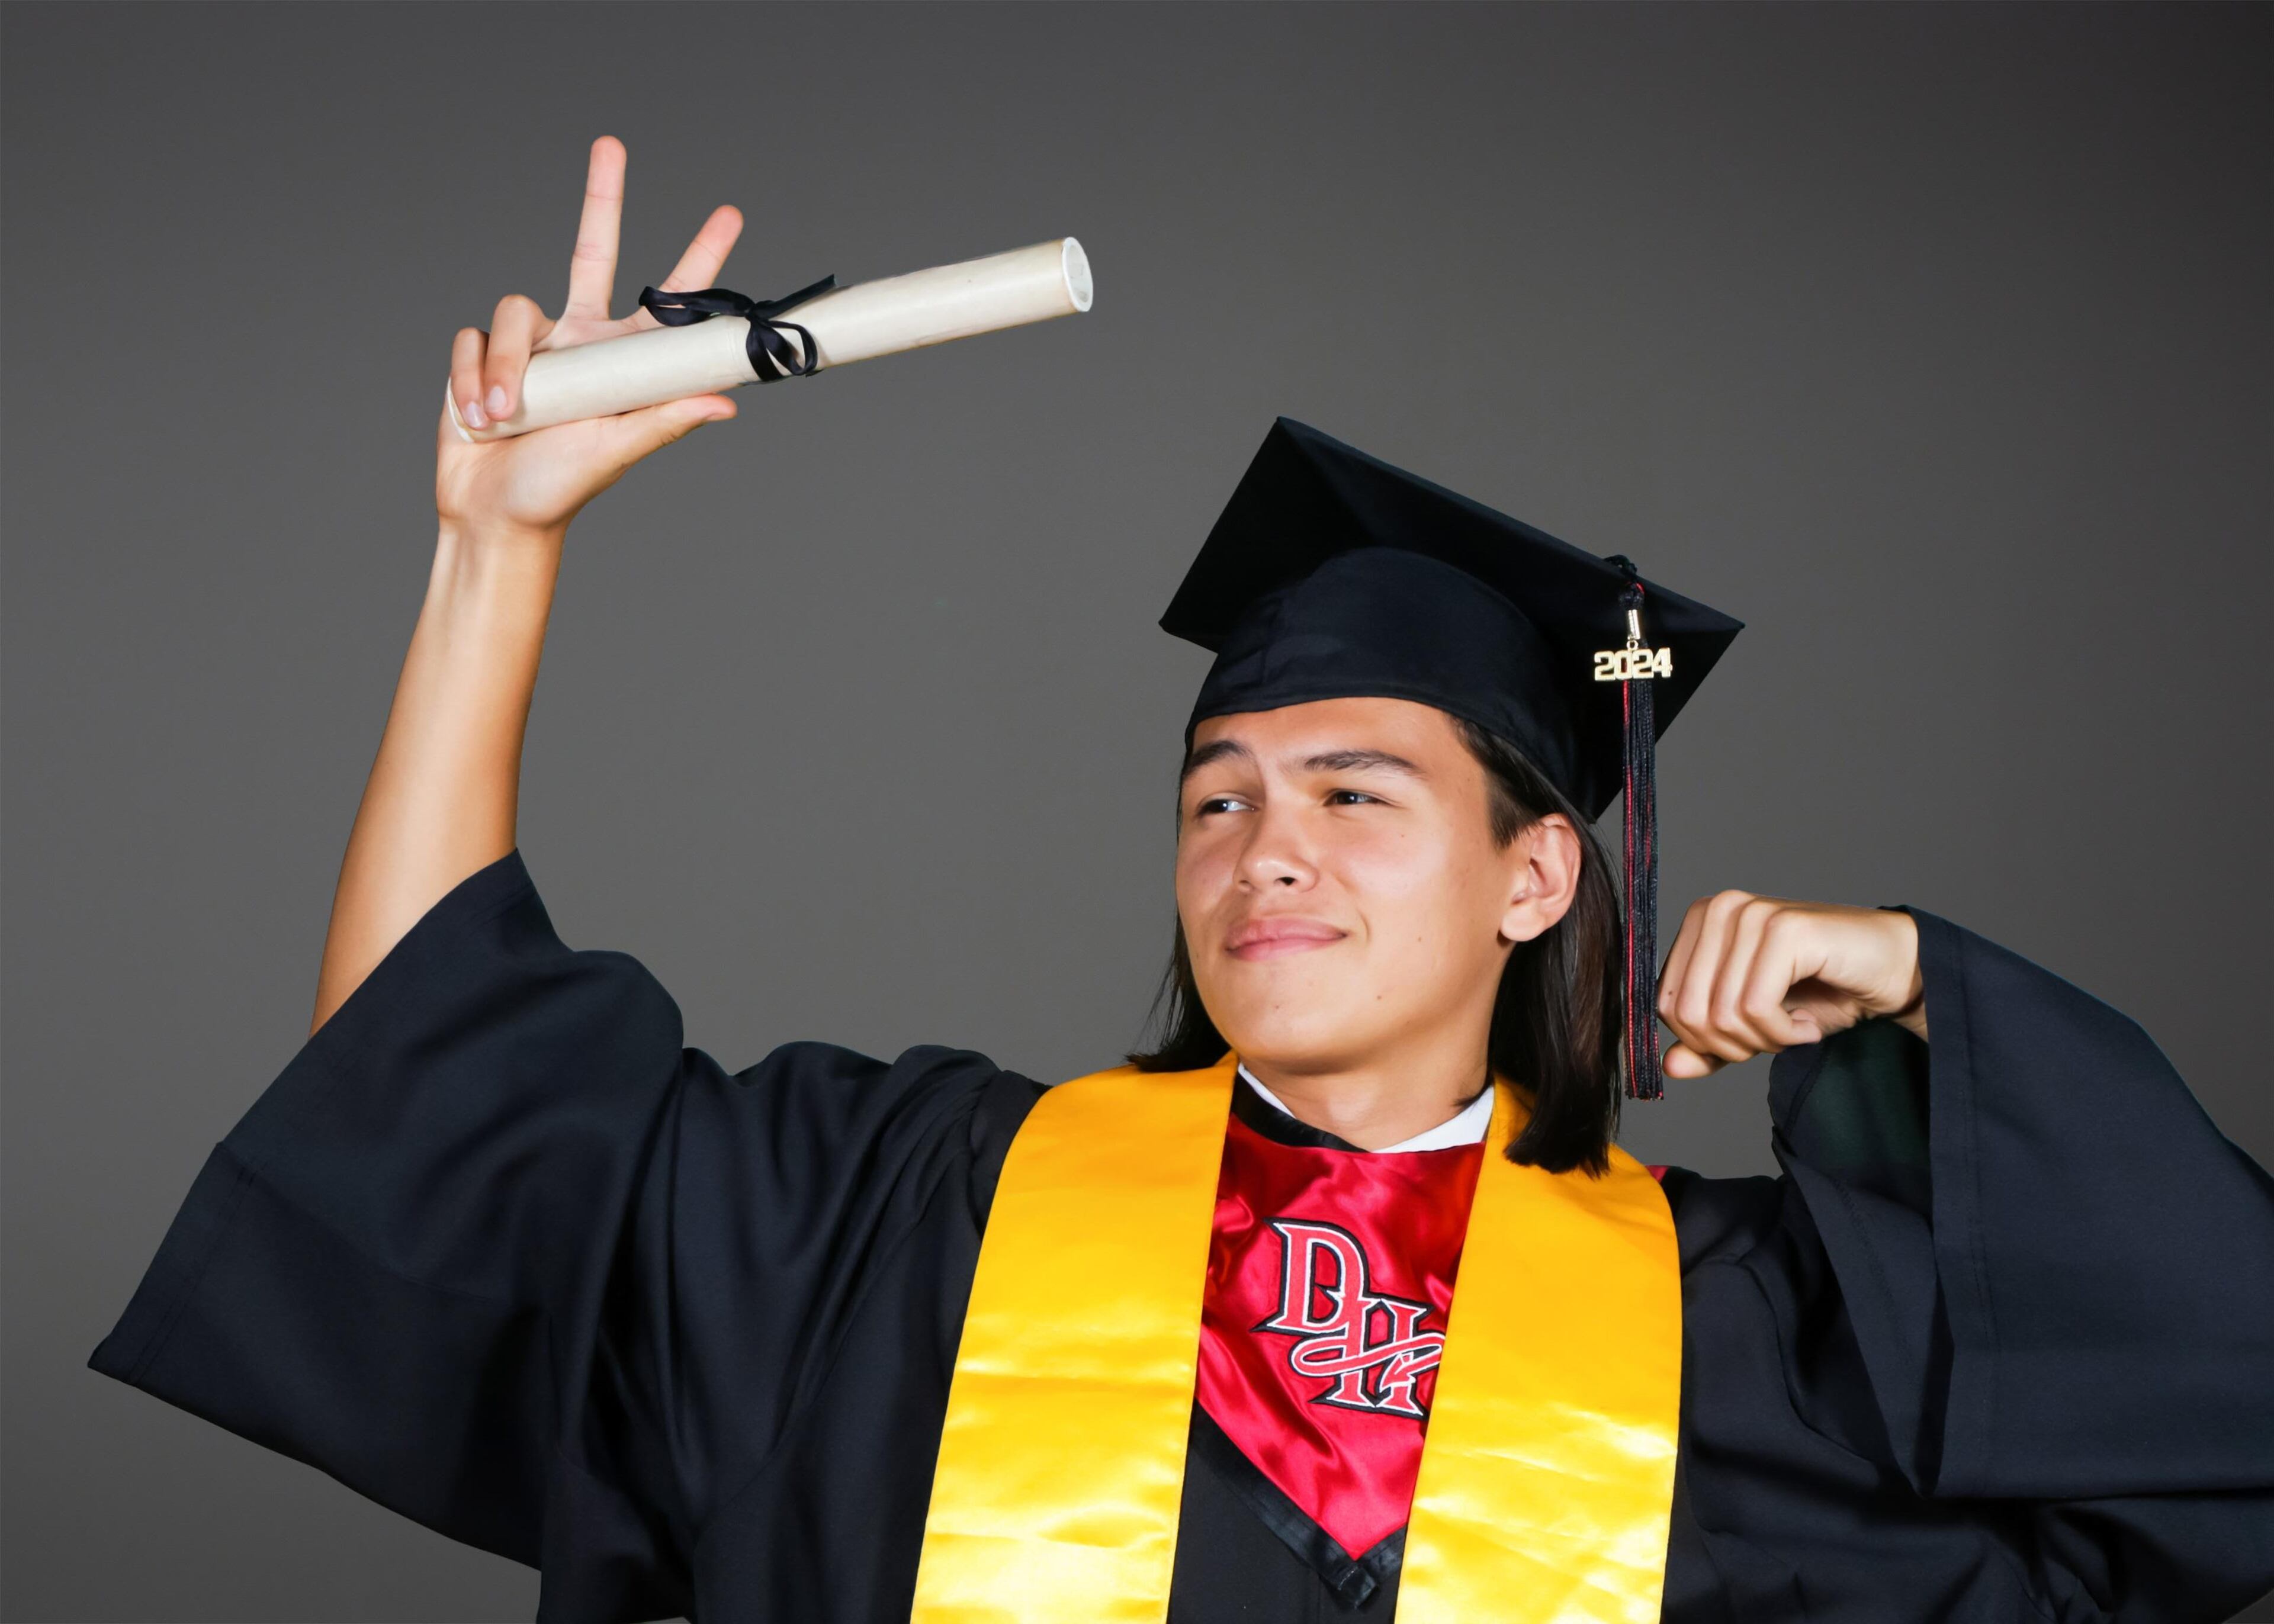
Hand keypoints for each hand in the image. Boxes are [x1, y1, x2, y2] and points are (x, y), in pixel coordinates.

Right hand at [434, 135, 744, 540]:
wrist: (494, 513)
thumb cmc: (561, 488)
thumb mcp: (617, 452)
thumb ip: (665, 421)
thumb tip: (726, 404)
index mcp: (623, 359)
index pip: (669, 301)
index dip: (700, 259)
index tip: (731, 215)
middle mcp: (581, 339)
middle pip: (593, 249)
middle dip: (603, 196)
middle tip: (611, 143)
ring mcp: (533, 343)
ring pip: (517, 310)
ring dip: (512, 366)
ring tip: (508, 415)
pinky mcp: (482, 352)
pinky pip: (476, 341)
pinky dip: (475, 380)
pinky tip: (480, 416)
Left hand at [1656, 892, 1925, 1078]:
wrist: (1893, 970)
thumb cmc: (1822, 992)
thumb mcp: (1753, 1026)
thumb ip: (1707, 1045)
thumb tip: (1668, 1066)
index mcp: (1700, 922)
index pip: (1664, 1004)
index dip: (1703, 1041)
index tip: (1747, 1037)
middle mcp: (1719, 909)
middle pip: (1688, 1013)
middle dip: (1733, 1045)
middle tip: (1775, 1037)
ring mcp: (1750, 914)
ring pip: (1722, 1014)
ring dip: (1764, 1041)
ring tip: (1794, 1027)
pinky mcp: (1784, 929)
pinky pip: (1756, 1007)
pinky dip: (1785, 1033)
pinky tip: (1807, 1024)